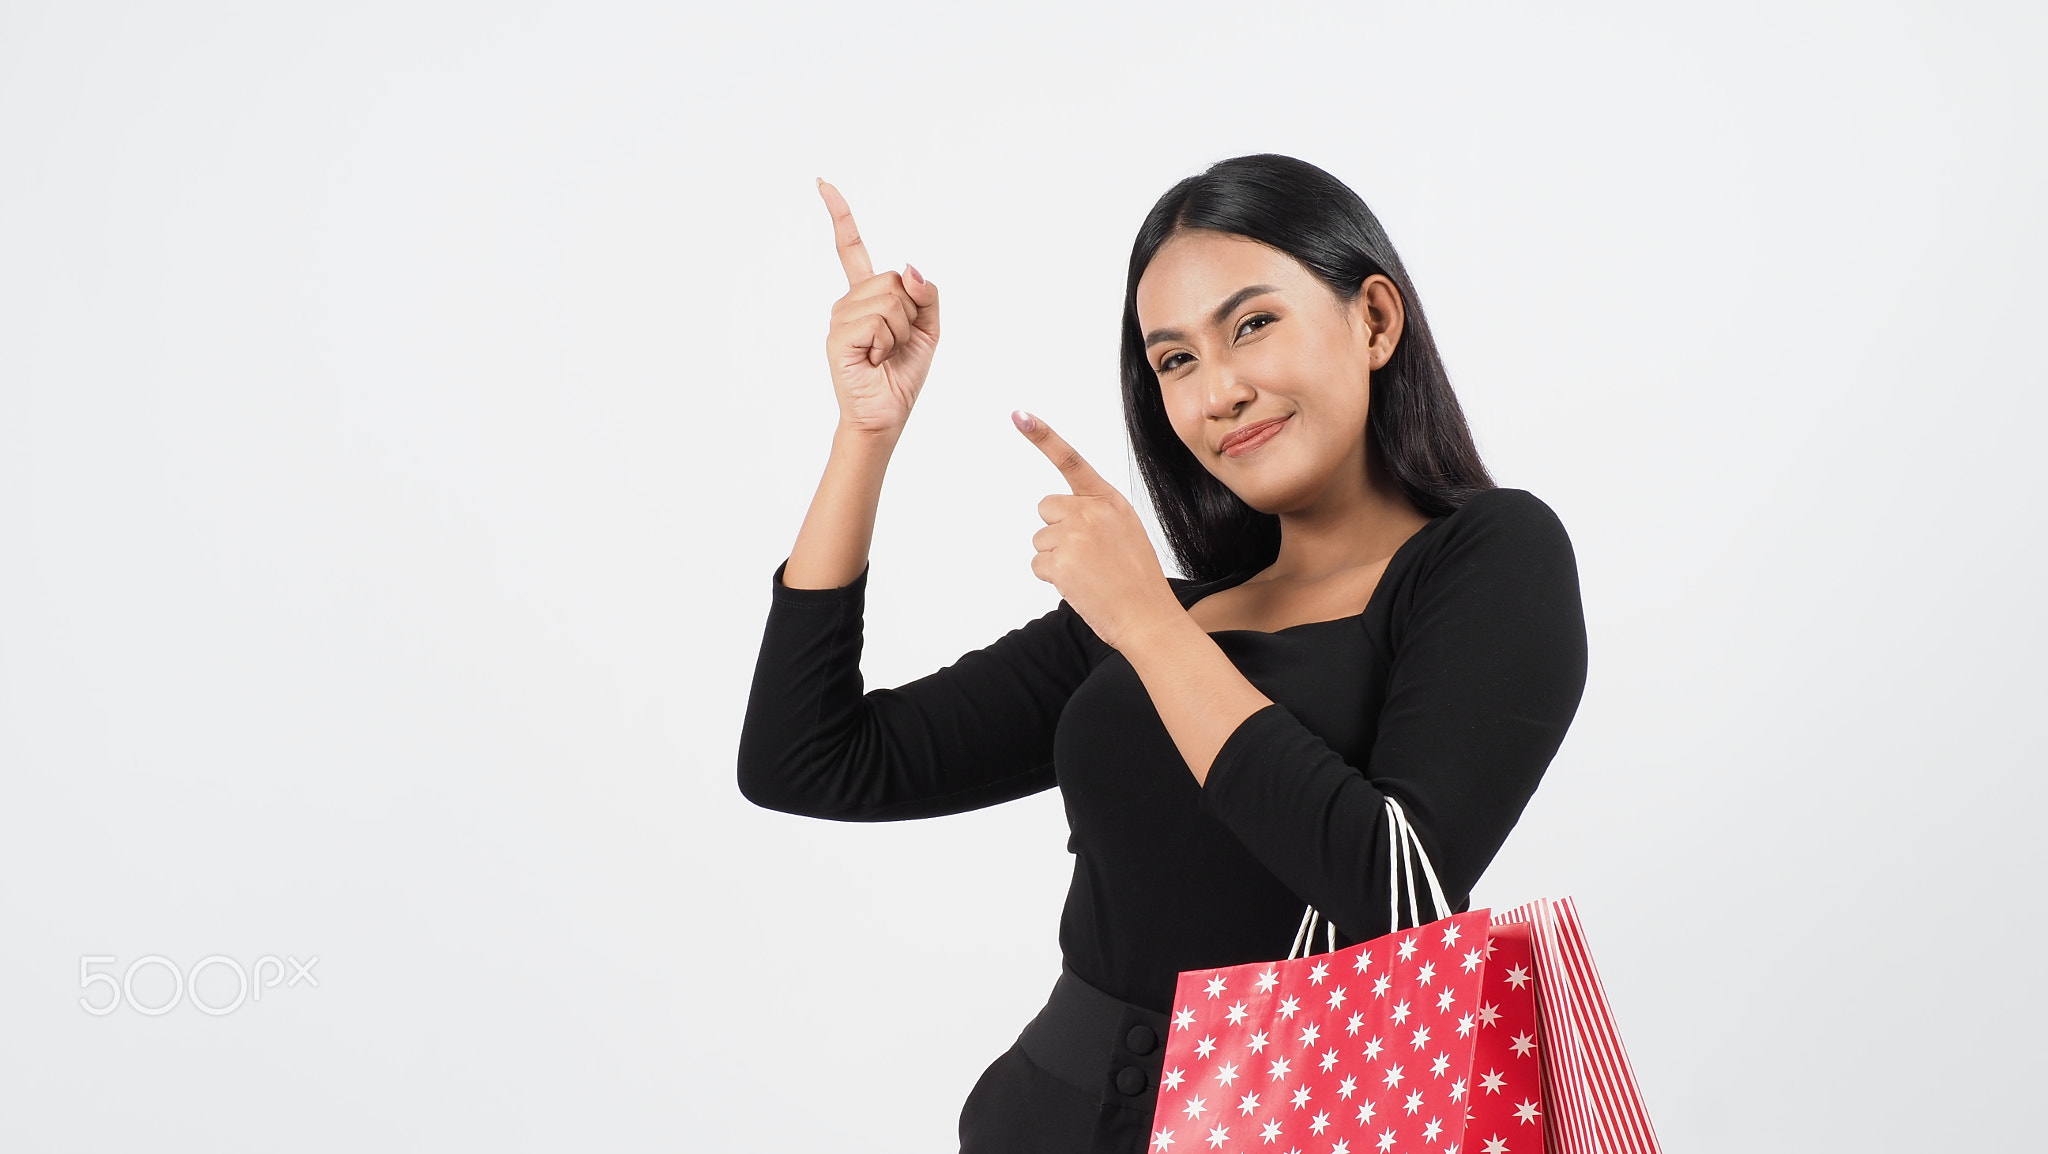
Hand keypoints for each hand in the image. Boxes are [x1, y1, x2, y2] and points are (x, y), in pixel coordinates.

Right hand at [819, 180, 940, 437]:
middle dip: (909, 314)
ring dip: (900, 332)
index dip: (840, 215)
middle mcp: (849, 302)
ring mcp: (840, 317)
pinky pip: (878, 322)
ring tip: (884, 354)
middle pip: (893, 280)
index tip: (822, 183)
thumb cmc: (903, 374)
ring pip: (889, 300)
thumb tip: (909, 267)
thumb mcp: (929, 328)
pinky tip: (873, 360)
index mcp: (868, 296)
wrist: (887, 415)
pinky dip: (887, 344)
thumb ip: (926, 294)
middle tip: (896, 344)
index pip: (851, 248)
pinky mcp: (838, 337)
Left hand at [1014, 411, 1185, 650]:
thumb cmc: (1137, 580)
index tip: (1020, 415)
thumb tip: (1062, 514)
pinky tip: (1080, 586)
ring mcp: (1075, 536)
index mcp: (1110, 500)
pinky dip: (1053, 578)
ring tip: (1089, 574)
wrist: (1149, 617)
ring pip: (1041, 539)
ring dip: (1056, 558)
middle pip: (1046, 507)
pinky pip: (1039, 565)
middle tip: (1086, 555)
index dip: (1043, 436)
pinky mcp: (1061, 562)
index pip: (1072, 461)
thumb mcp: (1125, 532)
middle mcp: (1092, 512)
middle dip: (1056, 529)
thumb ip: (1097, 514)